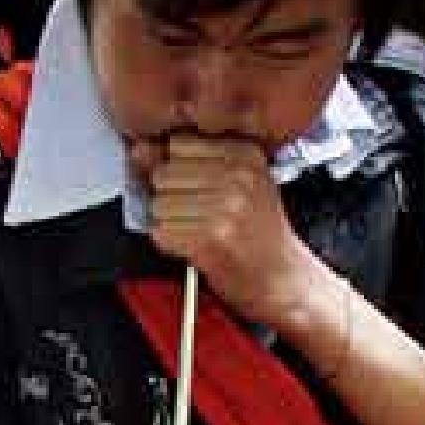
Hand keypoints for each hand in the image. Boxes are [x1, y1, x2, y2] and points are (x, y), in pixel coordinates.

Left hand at [134, 131, 321, 336]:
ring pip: (159, 204)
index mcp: (245, 152)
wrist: (286, 281)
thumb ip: (188, 163)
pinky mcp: (211, 239)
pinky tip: (196, 249)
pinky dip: (171, 245)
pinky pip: (162, 233)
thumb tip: (138, 150)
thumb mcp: (240, 185)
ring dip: (170, 224)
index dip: (177, 169)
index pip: (179, 143)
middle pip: (165, 172)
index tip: (195, 188)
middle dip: (171, 198)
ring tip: (200, 233)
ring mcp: (225, 206)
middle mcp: (238, 174)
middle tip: (200, 216)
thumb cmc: (260, 237)